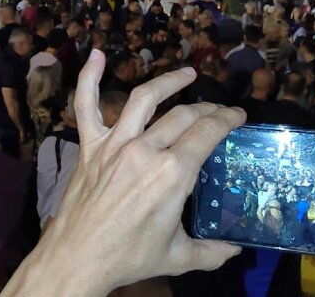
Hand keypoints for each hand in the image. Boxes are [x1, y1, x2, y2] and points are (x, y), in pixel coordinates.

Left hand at [2, 50, 243, 295]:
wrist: (77, 259)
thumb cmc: (128, 257)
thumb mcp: (178, 257)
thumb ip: (212, 251)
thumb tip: (235, 249)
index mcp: (173, 173)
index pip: (208, 132)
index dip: (227, 119)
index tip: (237, 115)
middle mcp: (145, 150)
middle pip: (183, 115)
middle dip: (207, 109)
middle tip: (218, 111)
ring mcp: (114, 144)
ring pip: (145, 99)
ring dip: (169, 82)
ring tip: (187, 75)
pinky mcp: (90, 147)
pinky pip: (85, 105)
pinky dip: (89, 77)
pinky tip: (97, 55)